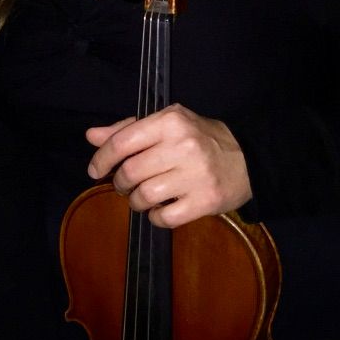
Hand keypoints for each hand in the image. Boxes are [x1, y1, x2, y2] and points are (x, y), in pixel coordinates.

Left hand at [85, 103, 251, 227]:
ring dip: (135, 201)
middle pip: (130, 172)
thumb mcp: (165, 123)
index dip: (102, 158)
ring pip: (145, 196)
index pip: (122, 142)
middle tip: (123, 184)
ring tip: (141, 197)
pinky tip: (160, 209)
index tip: (95, 170)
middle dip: (119, 182)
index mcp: (170, 122)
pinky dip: (155, 217)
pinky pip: (165, 218)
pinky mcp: (206, 202)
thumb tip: (91, 136)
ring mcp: (195, 175)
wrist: (248, 158)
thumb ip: (128, 129)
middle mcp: (182, 146)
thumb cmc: (199, 137)